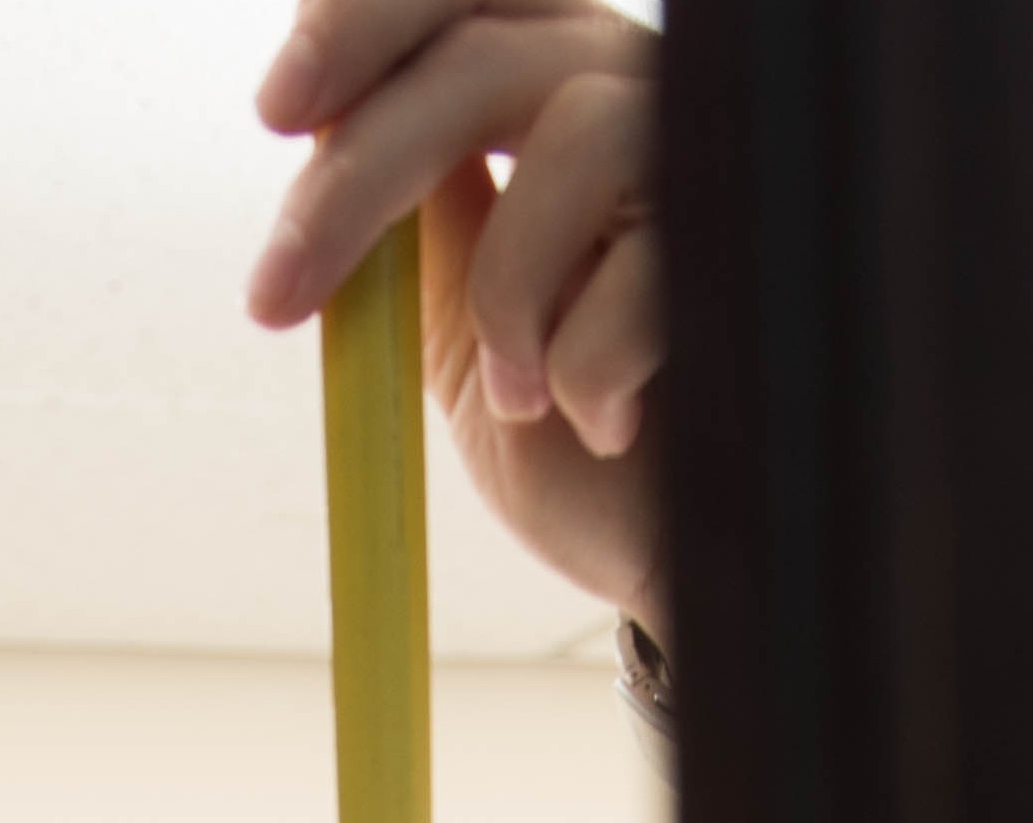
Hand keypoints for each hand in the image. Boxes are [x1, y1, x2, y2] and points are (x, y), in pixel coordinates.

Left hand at [247, 0, 664, 638]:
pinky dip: (587, 370)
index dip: (365, 21)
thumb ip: (414, 216)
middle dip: (361, 174)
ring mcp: (709, 159)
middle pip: (483, 54)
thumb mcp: (460, 315)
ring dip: (507, 294)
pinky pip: (644, 269)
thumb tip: (317, 125)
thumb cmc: (568, 439)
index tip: (276, 114)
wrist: (669, 558)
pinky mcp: (755, 251)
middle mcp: (640, 88)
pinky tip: (605, 428)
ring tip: (519, 396)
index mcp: (557, 84)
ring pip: (576, 138)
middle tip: (276, 296)